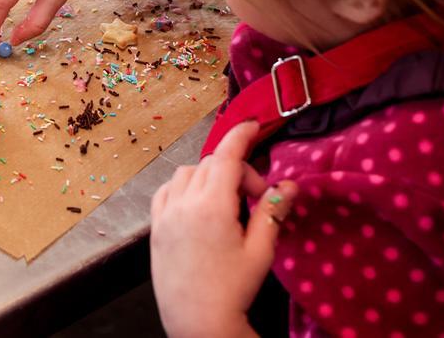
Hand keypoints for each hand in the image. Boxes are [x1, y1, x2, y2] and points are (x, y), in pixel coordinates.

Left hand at [149, 122, 297, 337]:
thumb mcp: (260, 251)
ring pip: (186, 174)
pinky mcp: (155, 227)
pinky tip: (198, 205)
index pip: (226, 156)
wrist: (197, 322)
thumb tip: (288, 184)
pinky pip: (166, 191)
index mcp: (212, 207)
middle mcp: (184, 204)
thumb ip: (272, 212)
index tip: (253, 126)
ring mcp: (165, 215)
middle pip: (210, 164)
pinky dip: (183, 187)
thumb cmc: (233, 289)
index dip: (240, 135)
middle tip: (254, 200)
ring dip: (208, 177)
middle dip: (235, 171)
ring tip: (227, 205)